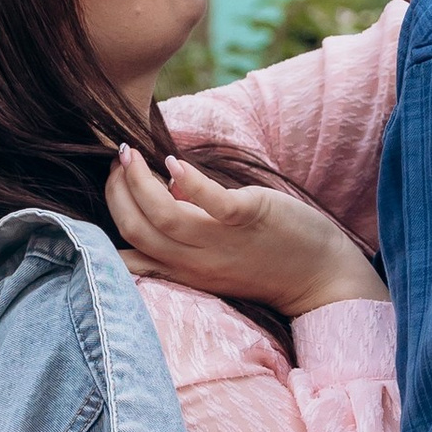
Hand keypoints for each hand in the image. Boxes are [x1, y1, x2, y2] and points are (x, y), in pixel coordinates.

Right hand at [106, 146, 387, 317]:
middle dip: (116, 191)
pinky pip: (210, 202)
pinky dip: (187, 180)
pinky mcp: (248, 219)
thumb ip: (183, 240)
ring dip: (139, 182)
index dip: (111, 213)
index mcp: (183, 271)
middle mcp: (195, 261)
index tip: (112, 182)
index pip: (126, 254)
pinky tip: (172, 162)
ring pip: (163, 215)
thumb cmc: (264, 262)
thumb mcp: (213, 261)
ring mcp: (221, 242)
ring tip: (130, 154)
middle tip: (118, 160)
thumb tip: (162, 192)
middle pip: (136, 227)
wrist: (320, 278)